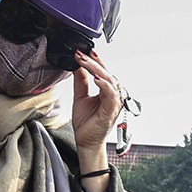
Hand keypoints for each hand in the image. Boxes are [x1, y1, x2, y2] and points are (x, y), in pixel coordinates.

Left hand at [70, 51, 121, 176]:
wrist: (85, 141)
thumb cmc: (86, 123)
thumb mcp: (80, 96)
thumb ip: (80, 80)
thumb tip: (77, 65)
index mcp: (106, 91)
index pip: (102, 71)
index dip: (93, 60)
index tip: (82, 50)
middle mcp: (113, 95)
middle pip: (106, 73)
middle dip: (93, 61)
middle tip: (81, 53)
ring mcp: (114, 103)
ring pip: (109, 81)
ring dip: (97, 69)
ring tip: (85, 61)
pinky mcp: (112, 111)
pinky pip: (111, 95)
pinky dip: (104, 85)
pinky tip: (96, 78)